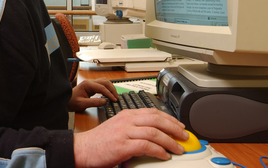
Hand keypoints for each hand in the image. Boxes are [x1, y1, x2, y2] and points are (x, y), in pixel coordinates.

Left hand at [68, 78, 117, 111]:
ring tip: (114, 95)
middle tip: (116, 97)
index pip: (102, 87)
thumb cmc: (71, 101)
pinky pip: (102, 84)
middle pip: (105, 82)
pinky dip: (107, 88)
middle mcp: (89, 82)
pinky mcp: (91, 86)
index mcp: (87, 85)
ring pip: (104, 81)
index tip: (114, 99)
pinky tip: (109, 93)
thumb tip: (105, 101)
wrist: (65, 99)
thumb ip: (94, 103)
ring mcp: (91, 83)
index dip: (109, 94)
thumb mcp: (82, 104)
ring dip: (110, 87)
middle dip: (112, 89)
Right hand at [73, 108, 187, 167]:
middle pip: (157, 119)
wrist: (83, 148)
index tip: (179, 126)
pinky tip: (164, 155)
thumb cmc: (100, 141)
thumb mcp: (118, 128)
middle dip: (174, 128)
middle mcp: (127, 120)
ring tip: (178, 148)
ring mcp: (125, 132)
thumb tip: (154, 134)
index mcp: (126, 114)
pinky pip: (147, 146)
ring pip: (154, 132)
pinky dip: (159, 151)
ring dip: (170, 141)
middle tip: (184, 136)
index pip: (153, 112)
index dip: (170, 119)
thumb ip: (134, 127)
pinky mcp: (123, 145)